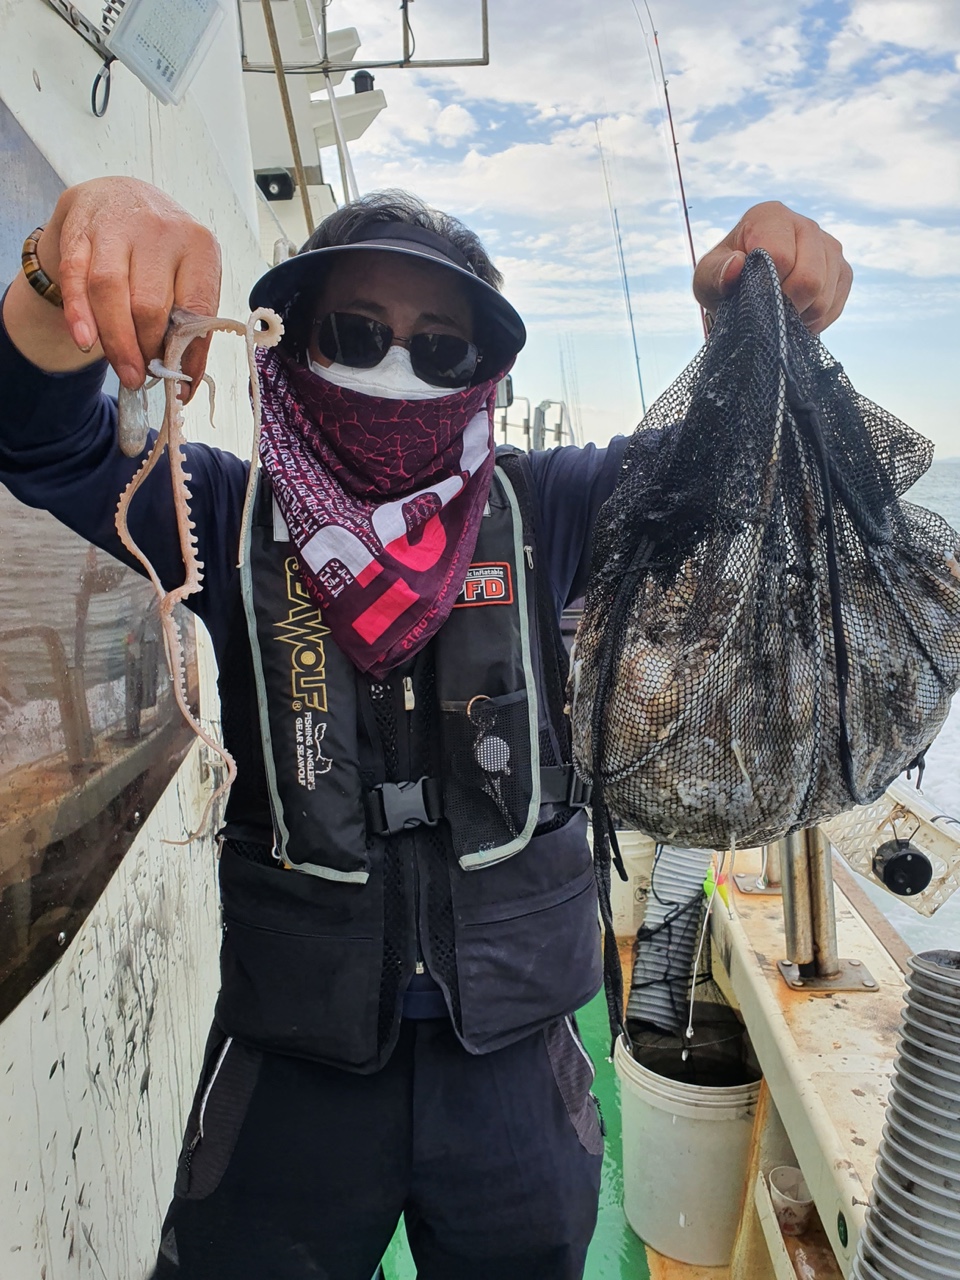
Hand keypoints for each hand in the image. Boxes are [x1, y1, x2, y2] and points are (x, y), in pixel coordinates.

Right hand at [41, 177, 221, 391]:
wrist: (123, 198)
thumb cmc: (163, 253)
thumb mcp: (189, 278)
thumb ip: (191, 325)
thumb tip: (184, 385)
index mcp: (200, 246)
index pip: (197, 309)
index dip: (187, 354)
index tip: (178, 385)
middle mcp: (161, 231)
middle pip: (149, 305)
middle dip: (146, 350)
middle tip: (145, 374)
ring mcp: (118, 227)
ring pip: (110, 291)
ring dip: (116, 341)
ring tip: (125, 372)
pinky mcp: (81, 231)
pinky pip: (76, 276)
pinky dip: (79, 314)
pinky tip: (85, 342)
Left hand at [693, 201, 851, 333]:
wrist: (744, 290)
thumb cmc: (724, 279)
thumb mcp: (706, 278)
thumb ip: (715, 273)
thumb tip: (737, 264)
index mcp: (769, 216)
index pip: (780, 256)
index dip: (767, 287)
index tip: (752, 296)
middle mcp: (805, 224)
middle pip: (809, 278)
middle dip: (786, 306)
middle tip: (768, 313)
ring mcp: (829, 246)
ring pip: (824, 295)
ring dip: (800, 316)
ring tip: (780, 314)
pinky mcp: (842, 270)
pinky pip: (836, 305)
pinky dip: (814, 321)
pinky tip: (796, 316)